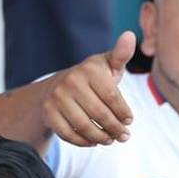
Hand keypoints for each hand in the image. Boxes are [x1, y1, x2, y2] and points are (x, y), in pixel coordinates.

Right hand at [42, 31, 135, 146]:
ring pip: (84, 126)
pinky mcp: (49, 112)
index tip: (129, 121)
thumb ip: (121, 55)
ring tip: (110, 140)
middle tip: (124, 136)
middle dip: (115, 129)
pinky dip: (83, 142)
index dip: (123, 113)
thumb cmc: (92, 77)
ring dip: (101, 138)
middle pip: (100, 114)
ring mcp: (57, 97)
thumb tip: (129, 35)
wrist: (59, 86)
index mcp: (89, 69)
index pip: (112, 97)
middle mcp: (71, 81)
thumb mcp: (107, 64)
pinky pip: (68, 134)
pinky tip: (93, 141)